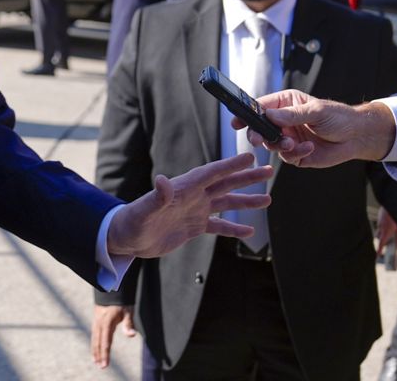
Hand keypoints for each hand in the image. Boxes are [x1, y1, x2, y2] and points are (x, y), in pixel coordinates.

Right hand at [90, 304, 134, 368]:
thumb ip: (128, 323)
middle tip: (100, 366)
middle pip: (98, 342)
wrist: (110, 288)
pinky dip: (94, 344)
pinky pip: (94, 335)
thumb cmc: (121, 301)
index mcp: (107, 322)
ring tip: (95, 361)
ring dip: (95, 350)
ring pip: (94, 339)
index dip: (105, 354)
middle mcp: (99, 323)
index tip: (105, 364)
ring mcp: (96, 321)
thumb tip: (131, 335)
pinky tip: (95, 349)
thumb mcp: (128, 310)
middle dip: (99, 355)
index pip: (106, 341)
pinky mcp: (96, 321)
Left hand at [106, 152, 270, 257]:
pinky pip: (219, 227)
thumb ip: (157, 197)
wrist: (127, 238)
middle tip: (269, 170)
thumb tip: (162, 180)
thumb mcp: (145, 210)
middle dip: (246, 177)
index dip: (230, 165)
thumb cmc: (133, 221)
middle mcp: (193, 197)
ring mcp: (195, 211)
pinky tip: (250, 231)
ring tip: (267, 198)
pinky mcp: (194, 227)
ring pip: (226, 203)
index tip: (249, 157)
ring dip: (246, 201)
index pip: (211, 173)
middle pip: (225, 184)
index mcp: (184, 188)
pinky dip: (234, 228)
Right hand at [233, 89, 395, 167]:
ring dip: (280, 145)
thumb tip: (269, 115)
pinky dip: (296, 154)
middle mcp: (284, 121)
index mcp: (285, 104)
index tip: (237, 121)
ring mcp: (289, 138)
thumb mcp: (316, 111)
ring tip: (294, 143)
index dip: (247, 114)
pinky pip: (287, 157)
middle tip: (258, 140)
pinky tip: (309, 148)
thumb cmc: (340, 117)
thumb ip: (292, 115)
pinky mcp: (297, 154)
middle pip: (260, 128)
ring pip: (271, 145)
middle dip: (258, 135)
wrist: (358, 137)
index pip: (261, 108)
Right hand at [375, 206, 396, 254]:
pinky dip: (384, 226)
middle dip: (382, 241)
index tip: (378, 255)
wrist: (393, 202)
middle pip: (379, 237)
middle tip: (387, 243)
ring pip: (379, 230)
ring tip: (391, 232)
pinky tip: (391, 223)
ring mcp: (380, 221)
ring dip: (383, 233)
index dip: (379, 250)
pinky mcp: (380, 217)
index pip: (381, 243)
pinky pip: (380, 224)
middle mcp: (381, 227)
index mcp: (387, 231)